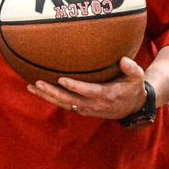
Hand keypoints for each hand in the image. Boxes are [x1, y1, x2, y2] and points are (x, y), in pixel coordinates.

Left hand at [28, 57, 148, 119]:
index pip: (88, 91)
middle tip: (37, 83)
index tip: (62, 79)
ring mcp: (87, 109)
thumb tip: (124, 60)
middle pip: (69, 99)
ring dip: (47, 96)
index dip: (75, 86)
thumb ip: (132, 68)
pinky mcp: (82, 109)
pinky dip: (50, 99)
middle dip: (53, 92)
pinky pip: (64, 105)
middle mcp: (94, 104)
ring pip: (63, 104)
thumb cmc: (133, 87)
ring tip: (31, 87)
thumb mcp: (137, 78)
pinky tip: (38, 91)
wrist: (133, 107)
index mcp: (106, 95)